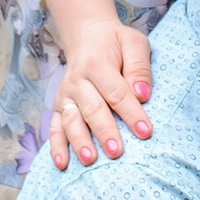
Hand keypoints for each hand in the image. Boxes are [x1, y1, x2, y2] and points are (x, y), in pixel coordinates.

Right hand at [46, 17, 151, 168]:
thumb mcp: (133, 43)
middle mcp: (77, 80)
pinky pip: (54, 127)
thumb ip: (139, 67)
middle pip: (92, 109)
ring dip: (79, 141)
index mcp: (98, 63)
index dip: (131, 112)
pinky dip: (56, 146)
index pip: (116, 92)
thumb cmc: (115, 44)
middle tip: (116, 151)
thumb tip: (142, 94)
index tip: (145, 131)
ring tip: (89, 159)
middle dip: (104, 131)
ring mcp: (65, 95)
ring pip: (71, 120)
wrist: (87, 36)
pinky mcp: (58, 106)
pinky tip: (62, 163)